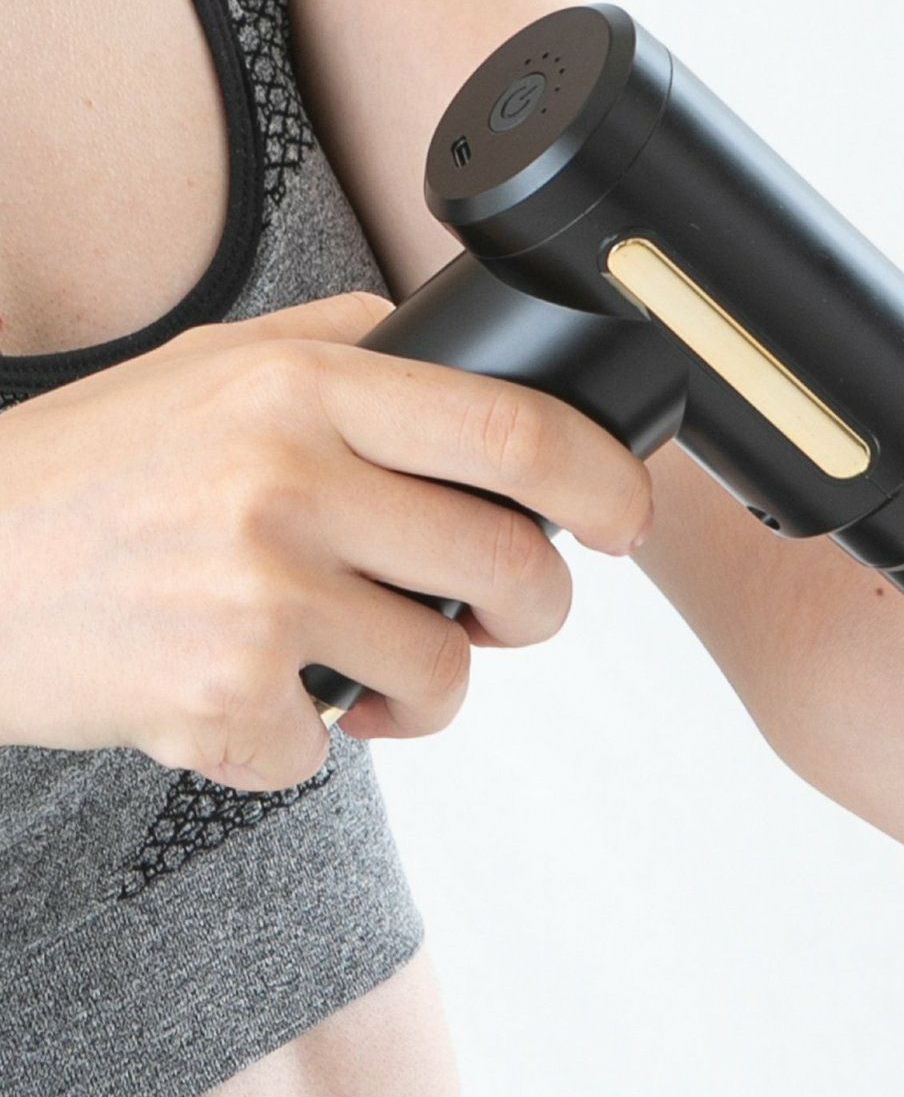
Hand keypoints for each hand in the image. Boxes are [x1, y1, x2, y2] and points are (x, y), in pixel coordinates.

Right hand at [0, 292, 651, 787]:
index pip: (516, 433)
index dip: (605, 483)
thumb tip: (455, 351)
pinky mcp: (217, 705)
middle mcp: (285, 485)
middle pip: (510, 569)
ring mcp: (254, 600)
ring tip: (353, 667)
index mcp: (299, 391)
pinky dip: (301, 739)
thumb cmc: (82, 473)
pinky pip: (331, 750)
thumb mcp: (205, 366)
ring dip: (422, 690)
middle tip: (502, 617)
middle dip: (536, 611)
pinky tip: (240, 695)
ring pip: (441, 677)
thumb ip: (337, 347)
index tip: (627, 517)